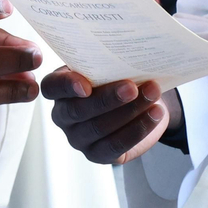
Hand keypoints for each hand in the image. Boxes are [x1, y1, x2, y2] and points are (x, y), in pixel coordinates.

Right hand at [42, 68, 180, 163]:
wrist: (139, 101)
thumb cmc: (117, 77)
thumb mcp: (108, 66)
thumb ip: (107, 62)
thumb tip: (127, 53)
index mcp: (59, 88)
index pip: (53, 86)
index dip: (67, 86)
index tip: (86, 84)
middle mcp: (63, 115)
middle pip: (78, 110)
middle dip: (107, 99)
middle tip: (132, 87)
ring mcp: (78, 138)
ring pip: (100, 128)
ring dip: (130, 112)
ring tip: (152, 96)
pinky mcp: (98, 154)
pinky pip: (116, 145)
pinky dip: (138, 129)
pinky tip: (154, 114)